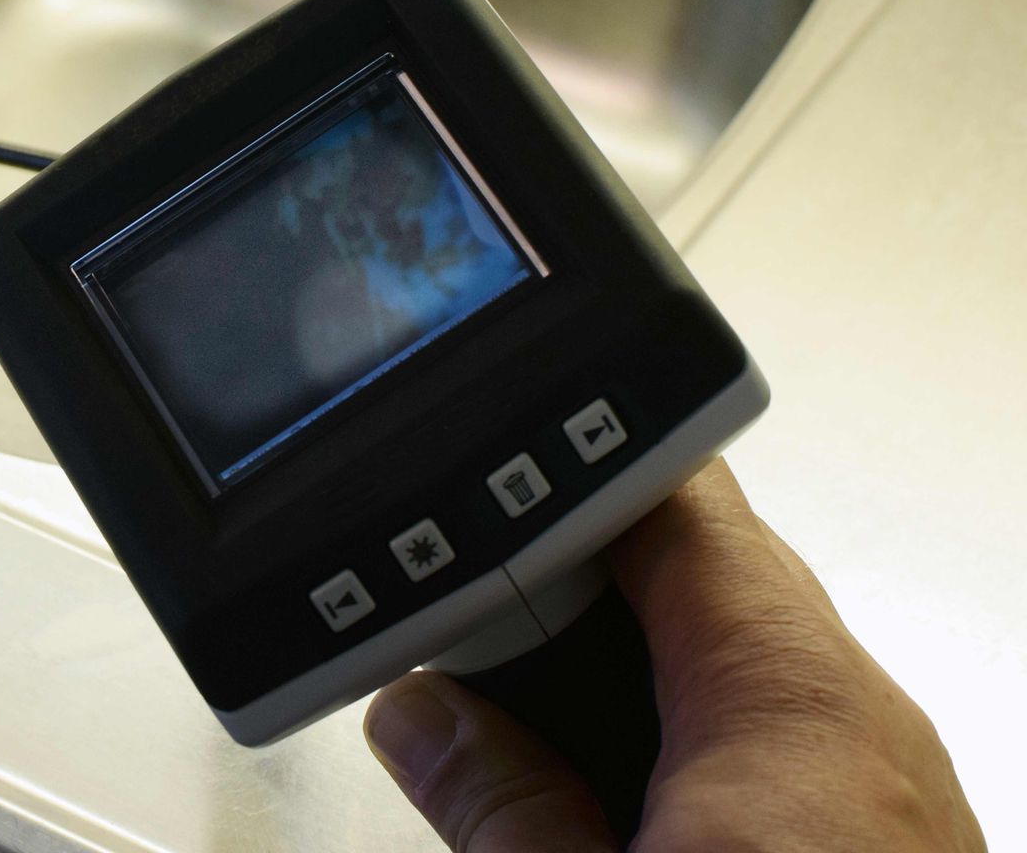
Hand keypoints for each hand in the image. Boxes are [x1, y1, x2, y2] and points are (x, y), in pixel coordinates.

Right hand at [363, 460, 985, 850]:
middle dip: (561, 589)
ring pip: (715, 649)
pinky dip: (667, 732)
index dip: (552, 475)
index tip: (458, 509)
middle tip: (456, 639)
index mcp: (787, 699)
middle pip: (684, 567)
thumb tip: (422, 716)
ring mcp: (869, 776)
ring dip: (610, 666)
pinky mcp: (866, 832)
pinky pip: (750, 729)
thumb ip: (496, 806)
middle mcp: (849, 716)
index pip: (668, 493)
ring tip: (515, 730)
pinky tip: (607, 798)